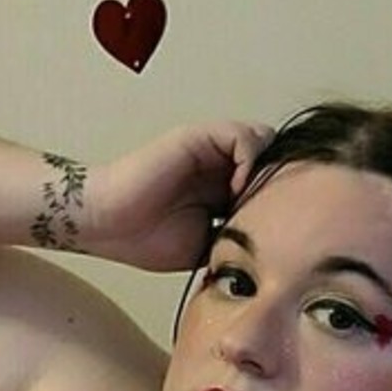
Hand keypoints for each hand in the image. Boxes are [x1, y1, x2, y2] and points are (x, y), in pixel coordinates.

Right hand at [87, 121, 273, 271]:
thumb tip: (273, 253)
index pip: (271, 184)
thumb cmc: (145, 238)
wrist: (108, 223)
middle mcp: (220, 165)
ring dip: (266, 173)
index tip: (282, 230)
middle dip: (283, 186)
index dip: (283, 202)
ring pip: (266, 145)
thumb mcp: (207, 246)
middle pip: (274, 162)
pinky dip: (250, 161)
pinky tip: (234, 190)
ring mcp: (211, 149)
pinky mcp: (199, 138)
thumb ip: (236, 238)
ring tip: (249, 202)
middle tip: (276, 215)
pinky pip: (246, 137)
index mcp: (222, 188)